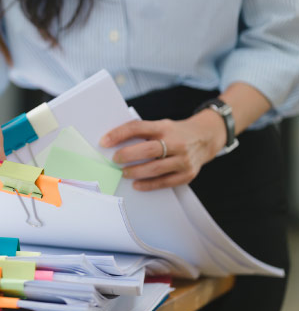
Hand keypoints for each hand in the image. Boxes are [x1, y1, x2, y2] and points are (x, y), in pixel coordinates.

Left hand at [99, 111, 226, 190]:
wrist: (206, 137)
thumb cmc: (175, 133)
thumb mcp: (161, 125)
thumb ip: (142, 132)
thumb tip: (113, 143)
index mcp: (165, 127)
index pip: (138, 128)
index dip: (119, 134)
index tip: (104, 141)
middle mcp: (176, 142)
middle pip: (148, 150)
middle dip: (127, 155)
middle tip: (115, 160)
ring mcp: (184, 159)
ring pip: (156, 168)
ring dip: (136, 172)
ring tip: (123, 173)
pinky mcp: (188, 174)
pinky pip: (165, 182)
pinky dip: (149, 185)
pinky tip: (137, 184)